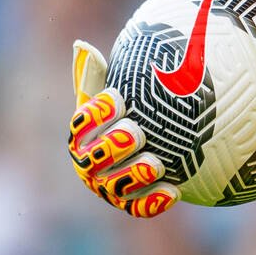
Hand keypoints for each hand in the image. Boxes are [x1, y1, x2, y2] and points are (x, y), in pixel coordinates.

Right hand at [67, 40, 177, 217]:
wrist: (153, 142)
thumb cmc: (131, 111)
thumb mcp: (117, 89)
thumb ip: (99, 73)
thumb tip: (82, 46)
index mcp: (83, 135)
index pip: (81, 125)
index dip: (96, 113)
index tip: (118, 97)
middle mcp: (90, 164)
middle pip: (92, 160)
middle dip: (113, 146)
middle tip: (136, 132)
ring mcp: (109, 186)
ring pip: (114, 187)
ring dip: (133, 175)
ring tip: (155, 163)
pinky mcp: (132, 203)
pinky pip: (139, 209)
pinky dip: (154, 202)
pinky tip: (174, 190)